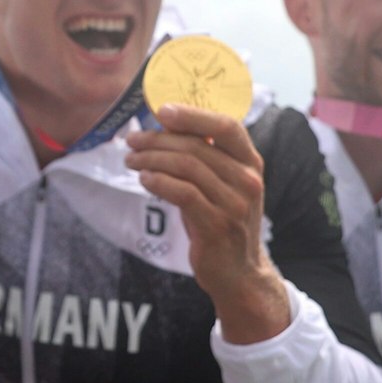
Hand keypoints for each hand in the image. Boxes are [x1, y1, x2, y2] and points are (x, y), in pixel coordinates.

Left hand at [125, 104, 289, 343]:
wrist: (239, 273)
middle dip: (157, 140)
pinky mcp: (218, 225)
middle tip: (131, 141)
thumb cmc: (221, 222)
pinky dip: (159, 182)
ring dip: (152, 160)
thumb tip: (164, 126)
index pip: (226, 126)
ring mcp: (235, 203)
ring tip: (131, 161)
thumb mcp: (221, 186)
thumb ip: (202, 158)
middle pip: (197, 146)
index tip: (161, 110)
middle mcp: (247, 180)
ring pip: (187, 167)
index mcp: (250, 163)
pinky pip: (183, 193)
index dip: (193, 114)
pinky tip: (144, 180)